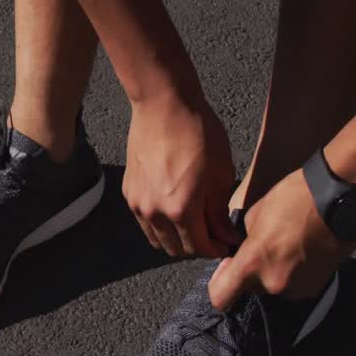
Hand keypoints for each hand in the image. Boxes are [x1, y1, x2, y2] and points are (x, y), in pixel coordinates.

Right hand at [122, 95, 238, 256]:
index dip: (215, 250)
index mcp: (181, 210)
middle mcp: (155, 213)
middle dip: (196, 247)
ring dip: (176, 238)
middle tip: (212, 235)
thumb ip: (220, 212)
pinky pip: (145, 221)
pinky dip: (160, 223)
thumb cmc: (198, 132)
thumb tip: (226, 236)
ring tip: (193, 223)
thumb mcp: (220, 173)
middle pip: (176, 249)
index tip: (226, 244)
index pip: (199, 248)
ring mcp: (138, 204)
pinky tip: (174, 207)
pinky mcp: (129, 192)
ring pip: (157, 239)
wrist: (163, 105)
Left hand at [208, 167, 354, 309]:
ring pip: (274, 286)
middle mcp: (273, 284)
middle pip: (250, 288)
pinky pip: (295, 285)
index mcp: (252, 264)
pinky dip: (294, 273)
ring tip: (288, 245)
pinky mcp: (317, 287)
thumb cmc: (294, 198)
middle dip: (252, 271)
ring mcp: (297, 289)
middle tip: (265, 246)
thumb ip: (244, 240)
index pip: (220, 298)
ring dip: (274, 272)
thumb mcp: (255, 214)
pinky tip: (303, 251)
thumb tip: (244, 250)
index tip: (228, 266)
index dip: (220, 284)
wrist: (341, 199)